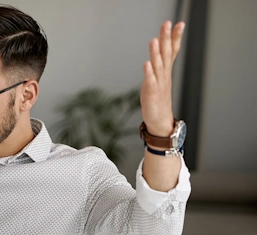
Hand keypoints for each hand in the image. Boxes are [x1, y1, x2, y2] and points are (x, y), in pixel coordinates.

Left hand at [140, 21, 184, 135]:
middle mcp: (164, 75)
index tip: (179, 23)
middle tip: (167, 24)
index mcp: (166, 70)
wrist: (160, 120)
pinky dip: (148, 73)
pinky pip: (150, 81)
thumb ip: (161, 62)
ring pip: (157, 65)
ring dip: (156, 53)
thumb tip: (161, 47)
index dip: (175, 37)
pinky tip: (146, 64)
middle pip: (166, 54)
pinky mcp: (151, 93)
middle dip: (166, 38)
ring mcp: (158, 84)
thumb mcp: (161, 77)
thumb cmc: (158, 98)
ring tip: (154, 40)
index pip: (173, 50)